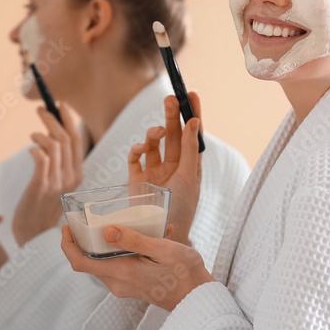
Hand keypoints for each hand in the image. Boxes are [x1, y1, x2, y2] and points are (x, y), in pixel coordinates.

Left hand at [13, 101, 83, 245]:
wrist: (33, 235)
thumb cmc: (40, 207)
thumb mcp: (55, 184)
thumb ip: (57, 164)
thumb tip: (51, 138)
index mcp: (77, 175)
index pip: (77, 141)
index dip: (69, 120)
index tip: (60, 106)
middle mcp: (71, 177)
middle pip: (67, 139)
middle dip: (54, 119)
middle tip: (41, 109)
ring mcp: (57, 182)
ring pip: (55, 146)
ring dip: (42, 132)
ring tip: (32, 133)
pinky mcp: (41, 187)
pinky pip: (41, 159)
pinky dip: (35, 148)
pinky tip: (30, 149)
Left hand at [60, 223, 213, 311]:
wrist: (200, 299)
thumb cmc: (186, 273)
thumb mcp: (163, 250)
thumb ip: (134, 240)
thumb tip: (106, 230)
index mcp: (122, 273)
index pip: (80, 262)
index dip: (68, 245)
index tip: (67, 227)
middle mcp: (119, 283)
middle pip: (90, 261)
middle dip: (85, 240)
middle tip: (90, 218)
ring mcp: (126, 287)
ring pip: (105, 263)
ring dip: (107, 244)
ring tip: (122, 222)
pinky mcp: (134, 286)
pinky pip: (120, 266)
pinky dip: (126, 250)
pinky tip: (148, 235)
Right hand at [128, 93, 202, 243]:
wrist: (161, 235)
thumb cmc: (181, 209)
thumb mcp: (189, 177)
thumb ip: (190, 149)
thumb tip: (194, 121)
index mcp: (189, 163)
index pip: (192, 133)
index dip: (192, 113)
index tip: (192, 94)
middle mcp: (172, 164)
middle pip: (172, 133)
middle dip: (171, 115)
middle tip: (170, 98)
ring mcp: (154, 169)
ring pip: (153, 142)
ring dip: (154, 132)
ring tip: (158, 132)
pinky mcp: (137, 177)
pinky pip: (136, 157)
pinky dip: (138, 149)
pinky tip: (142, 148)